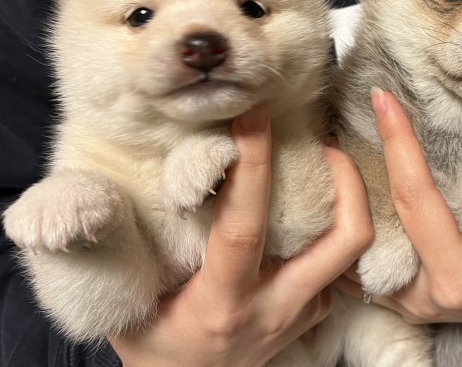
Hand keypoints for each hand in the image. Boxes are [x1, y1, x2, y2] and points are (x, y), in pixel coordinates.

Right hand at [110, 107, 373, 366]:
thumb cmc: (153, 344)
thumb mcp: (126, 304)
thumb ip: (124, 250)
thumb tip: (110, 186)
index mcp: (222, 303)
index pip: (244, 229)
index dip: (253, 169)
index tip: (253, 118)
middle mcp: (273, 309)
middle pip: (341, 243)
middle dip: (346, 183)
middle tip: (323, 142)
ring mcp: (299, 316)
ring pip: (350, 254)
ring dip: (351, 202)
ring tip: (327, 162)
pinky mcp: (311, 317)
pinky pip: (339, 269)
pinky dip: (334, 231)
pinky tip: (314, 205)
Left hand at [336, 83, 461, 334]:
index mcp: (459, 277)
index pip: (414, 198)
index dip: (398, 144)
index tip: (383, 99)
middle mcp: (423, 296)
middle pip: (375, 222)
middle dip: (357, 167)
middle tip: (349, 114)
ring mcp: (407, 304)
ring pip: (358, 249)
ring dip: (350, 199)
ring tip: (340, 147)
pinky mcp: (403, 302)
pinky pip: (362, 265)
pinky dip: (354, 228)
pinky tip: (348, 192)